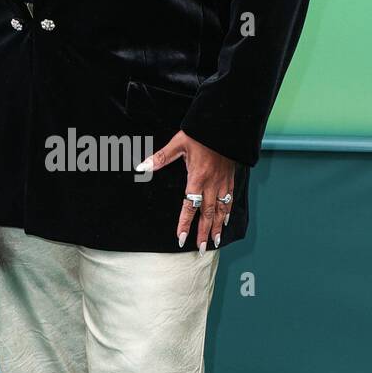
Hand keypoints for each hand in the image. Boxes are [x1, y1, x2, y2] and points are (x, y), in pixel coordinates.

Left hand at [138, 131, 235, 250]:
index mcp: (197, 178)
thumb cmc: (201, 132)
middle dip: (204, 233)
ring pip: (221, 209)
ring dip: (217, 226)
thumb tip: (141, 167)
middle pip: (207, 214)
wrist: (226, 124)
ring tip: (216, 241)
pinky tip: (225, 220)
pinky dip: (227, 212)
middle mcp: (211, 184)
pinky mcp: (230, 178)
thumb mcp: (178, 143)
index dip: (184, 224)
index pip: (189, 207)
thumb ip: (160, 158)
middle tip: (202, 249)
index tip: (180, 239)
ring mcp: (223, 182)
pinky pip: (230, 199)